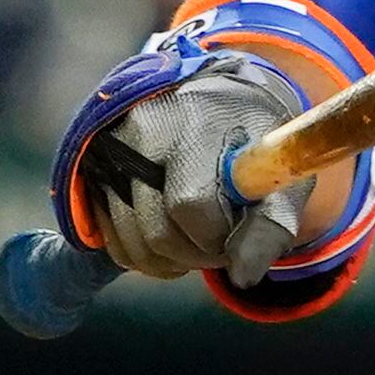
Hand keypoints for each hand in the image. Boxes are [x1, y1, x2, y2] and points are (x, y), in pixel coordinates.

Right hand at [79, 51, 316, 285]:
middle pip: (157, 232)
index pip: (191, 204)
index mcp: (194, 124)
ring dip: (168, 260)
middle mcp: (144, 131)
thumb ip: (269, 226)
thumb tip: (243, 277)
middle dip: (194, 255)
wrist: (217, 97)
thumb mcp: (278, 174)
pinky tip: (171, 237)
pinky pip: (111, 237)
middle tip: (217, 246)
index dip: (216, 238)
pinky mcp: (96, 169)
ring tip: (197, 242)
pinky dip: (142, 254)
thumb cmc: (254, 140)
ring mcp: (112, 150)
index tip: (234, 237)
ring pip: (130, 242)